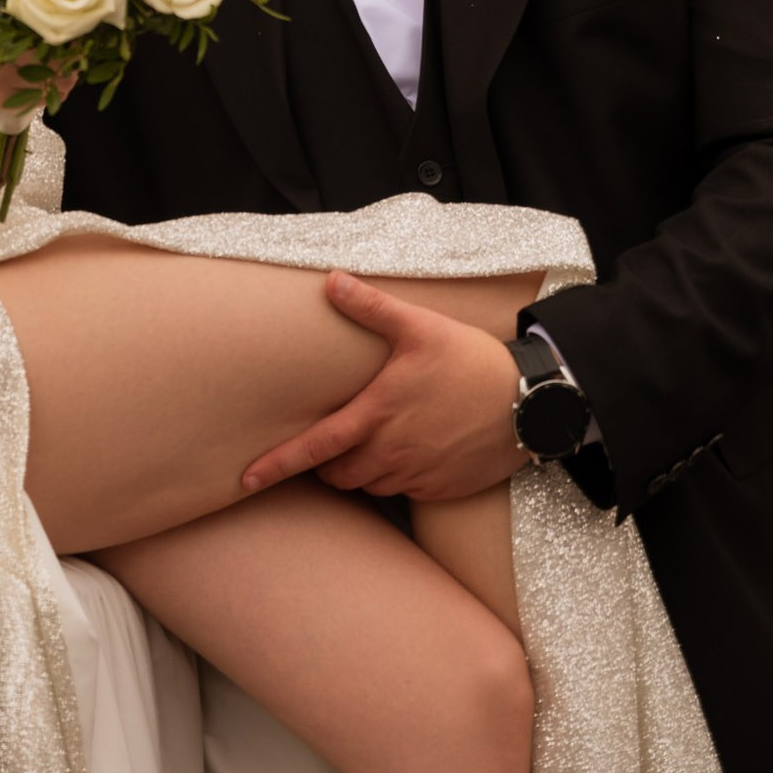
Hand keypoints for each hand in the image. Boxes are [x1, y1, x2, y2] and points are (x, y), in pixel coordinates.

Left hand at [240, 277, 526, 503]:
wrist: (527, 403)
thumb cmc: (468, 360)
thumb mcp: (418, 326)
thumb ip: (370, 307)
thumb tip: (331, 280)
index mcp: (376, 415)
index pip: (314, 448)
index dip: (276, 465)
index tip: (246, 479)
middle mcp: (390, 453)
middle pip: (338, 475)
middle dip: (328, 463)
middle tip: (335, 438)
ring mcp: (416, 475)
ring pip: (369, 485)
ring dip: (361, 470)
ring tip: (372, 439)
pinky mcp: (440, 489)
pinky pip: (404, 491)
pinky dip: (395, 476)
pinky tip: (409, 450)